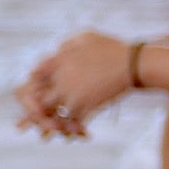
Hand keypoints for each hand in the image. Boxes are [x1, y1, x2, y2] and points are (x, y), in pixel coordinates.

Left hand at [17, 31, 139, 137]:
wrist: (133, 64)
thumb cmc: (113, 49)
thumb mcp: (87, 37)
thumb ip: (67, 44)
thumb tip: (57, 50)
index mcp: (60, 61)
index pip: (34, 76)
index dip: (34, 86)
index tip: (39, 93)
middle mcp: (61, 78)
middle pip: (39, 97)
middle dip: (39, 108)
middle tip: (42, 116)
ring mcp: (73, 93)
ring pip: (52, 112)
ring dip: (54, 122)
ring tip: (57, 129)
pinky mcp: (86, 104)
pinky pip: (71, 120)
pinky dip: (73, 128)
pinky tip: (79, 131)